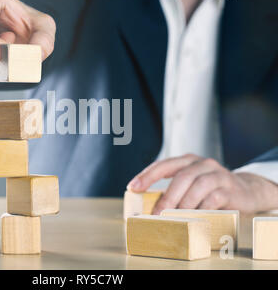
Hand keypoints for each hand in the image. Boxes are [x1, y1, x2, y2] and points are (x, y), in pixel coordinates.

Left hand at [127, 154, 277, 213]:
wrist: (245, 190)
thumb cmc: (209, 189)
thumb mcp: (191, 184)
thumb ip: (173, 190)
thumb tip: (149, 207)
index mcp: (187, 160)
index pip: (164, 165)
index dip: (147, 176)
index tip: (133, 188)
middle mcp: (202, 163)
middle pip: (181, 177)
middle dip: (166, 197)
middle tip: (156, 214)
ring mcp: (217, 174)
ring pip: (197, 187)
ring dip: (183, 204)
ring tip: (174, 219)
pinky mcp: (230, 188)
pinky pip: (213, 199)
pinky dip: (202, 209)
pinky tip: (195, 217)